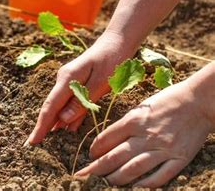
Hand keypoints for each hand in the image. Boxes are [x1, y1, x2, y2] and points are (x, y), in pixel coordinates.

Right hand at [27, 31, 135, 143]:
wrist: (117, 42)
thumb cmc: (112, 60)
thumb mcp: (101, 82)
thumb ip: (82, 102)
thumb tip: (63, 120)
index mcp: (67, 79)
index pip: (51, 107)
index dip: (41, 125)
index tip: (32, 141)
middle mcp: (63, 80)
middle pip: (51, 107)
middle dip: (43, 126)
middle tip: (34, 144)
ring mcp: (68, 81)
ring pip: (59, 106)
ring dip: (54, 122)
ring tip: (45, 139)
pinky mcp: (75, 83)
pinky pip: (69, 102)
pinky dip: (67, 115)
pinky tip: (66, 128)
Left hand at [75, 77, 214, 187]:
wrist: (199, 101)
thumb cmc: (167, 101)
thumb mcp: (141, 108)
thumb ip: (125, 124)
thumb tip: (106, 141)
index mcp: (134, 120)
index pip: (106, 139)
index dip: (94, 150)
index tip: (89, 156)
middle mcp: (145, 136)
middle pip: (114, 157)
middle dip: (96, 169)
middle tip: (84, 177)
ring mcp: (163, 149)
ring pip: (133, 170)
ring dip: (116, 179)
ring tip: (105, 183)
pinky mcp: (179, 158)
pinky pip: (160, 177)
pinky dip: (145, 185)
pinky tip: (135, 188)